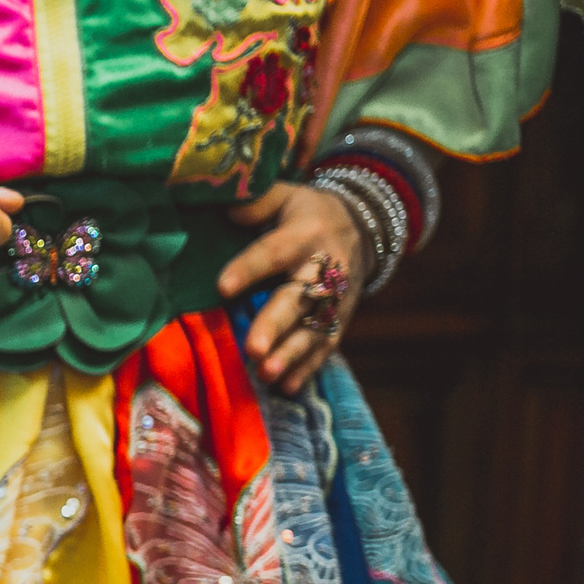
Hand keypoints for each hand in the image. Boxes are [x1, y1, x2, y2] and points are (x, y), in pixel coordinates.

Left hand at [218, 183, 368, 392]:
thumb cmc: (305, 212)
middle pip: (300, 298)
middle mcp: (326, 267)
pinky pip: (327, 345)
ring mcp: (337, 297)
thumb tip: (226, 208)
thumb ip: (256, 201)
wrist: (361, 225)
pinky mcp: (342, 318)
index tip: (221, 287)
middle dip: (276, 324)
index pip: (274, 251)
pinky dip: (309, 368)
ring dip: (291, 354)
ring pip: (315, 328)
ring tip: (266, 374)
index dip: (249, 268)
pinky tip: (287, 387)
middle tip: (253, 349)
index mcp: (306, 233)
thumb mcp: (285, 195)